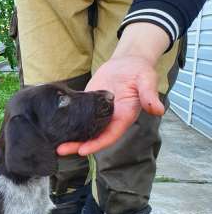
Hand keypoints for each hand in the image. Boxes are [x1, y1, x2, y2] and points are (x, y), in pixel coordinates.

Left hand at [57, 23, 168, 155]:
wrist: (129, 62)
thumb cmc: (140, 72)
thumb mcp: (147, 80)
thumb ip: (149, 95)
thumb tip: (158, 110)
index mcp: (124, 117)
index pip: (110, 135)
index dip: (97, 144)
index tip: (83, 151)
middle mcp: (110, 119)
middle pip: (94, 137)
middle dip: (78, 146)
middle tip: (61, 150)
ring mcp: (98, 113)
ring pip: (84, 130)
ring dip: (71, 138)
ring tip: (55, 144)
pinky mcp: (89, 104)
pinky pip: (78, 117)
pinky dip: (68, 124)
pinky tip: (55, 127)